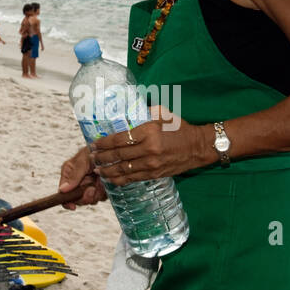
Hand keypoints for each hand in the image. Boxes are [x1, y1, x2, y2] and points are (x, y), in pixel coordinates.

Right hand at [58, 146, 106, 207]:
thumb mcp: (83, 160)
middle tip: (92, 189)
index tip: (72, 206)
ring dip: (96, 194)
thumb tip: (62, 190)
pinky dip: (103, 192)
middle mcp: (77, 182)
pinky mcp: (100, 189)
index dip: (67, 202)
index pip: (63, 193)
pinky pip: (100, 198)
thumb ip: (74, 175)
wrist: (112, 151)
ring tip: (100, 183)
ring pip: (90, 201)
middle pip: (77, 200)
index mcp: (69, 174)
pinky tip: (105, 184)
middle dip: (85, 197)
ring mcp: (89, 187)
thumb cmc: (94, 150)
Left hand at [90, 110, 209, 185]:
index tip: (94, 144)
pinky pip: (133, 178)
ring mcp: (152, 164)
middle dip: (102, 158)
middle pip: (119, 155)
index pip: (120, 139)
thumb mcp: (163, 114)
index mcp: (149, 132)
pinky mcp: (155, 174)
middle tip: (91, 158)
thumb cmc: (180, 128)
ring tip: (97, 170)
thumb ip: (145, 112)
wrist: (198, 147)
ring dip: (107, 171)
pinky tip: (111, 179)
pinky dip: (120, 179)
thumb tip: (127, 110)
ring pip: (124, 169)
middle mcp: (149, 149)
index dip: (104, 143)